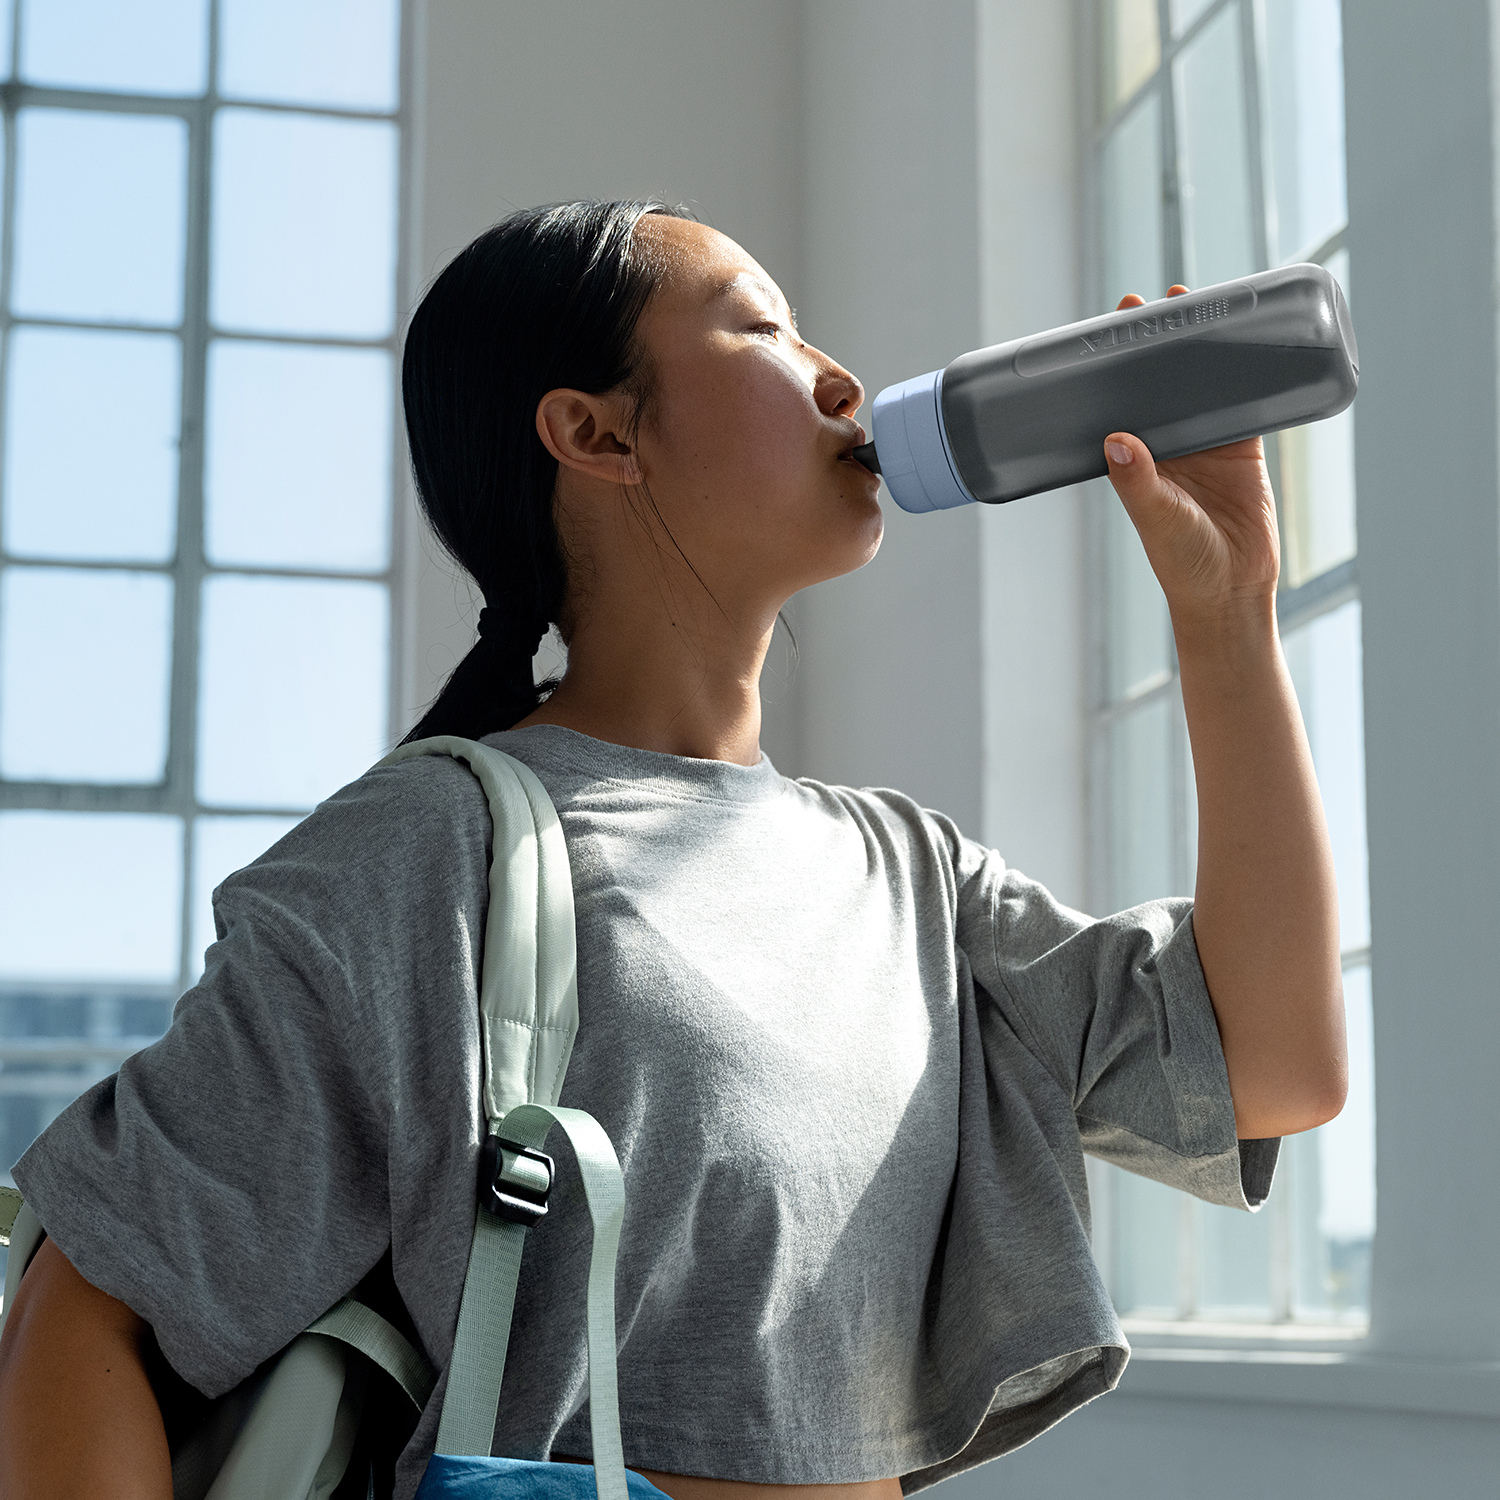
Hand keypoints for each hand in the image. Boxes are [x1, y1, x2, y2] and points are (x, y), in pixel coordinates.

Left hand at [1102, 287, 1280, 634]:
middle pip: (1162, 381)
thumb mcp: (1157, 519)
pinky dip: (1248, 373)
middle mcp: (1169, 445)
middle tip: (1163, 300)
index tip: (1115, 321)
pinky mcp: (1246, 449)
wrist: (1233, 592)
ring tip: (1203, 305)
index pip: (1123, 397)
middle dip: (1162, 342)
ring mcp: (1208, 444)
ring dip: (1203, 349)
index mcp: (1137, 457)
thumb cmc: (1183, 564)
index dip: (1119, 361)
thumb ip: (1138, 483)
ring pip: (1203, 384)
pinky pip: (1247, 400)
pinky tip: (1252, 338)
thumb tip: (1116, 440)